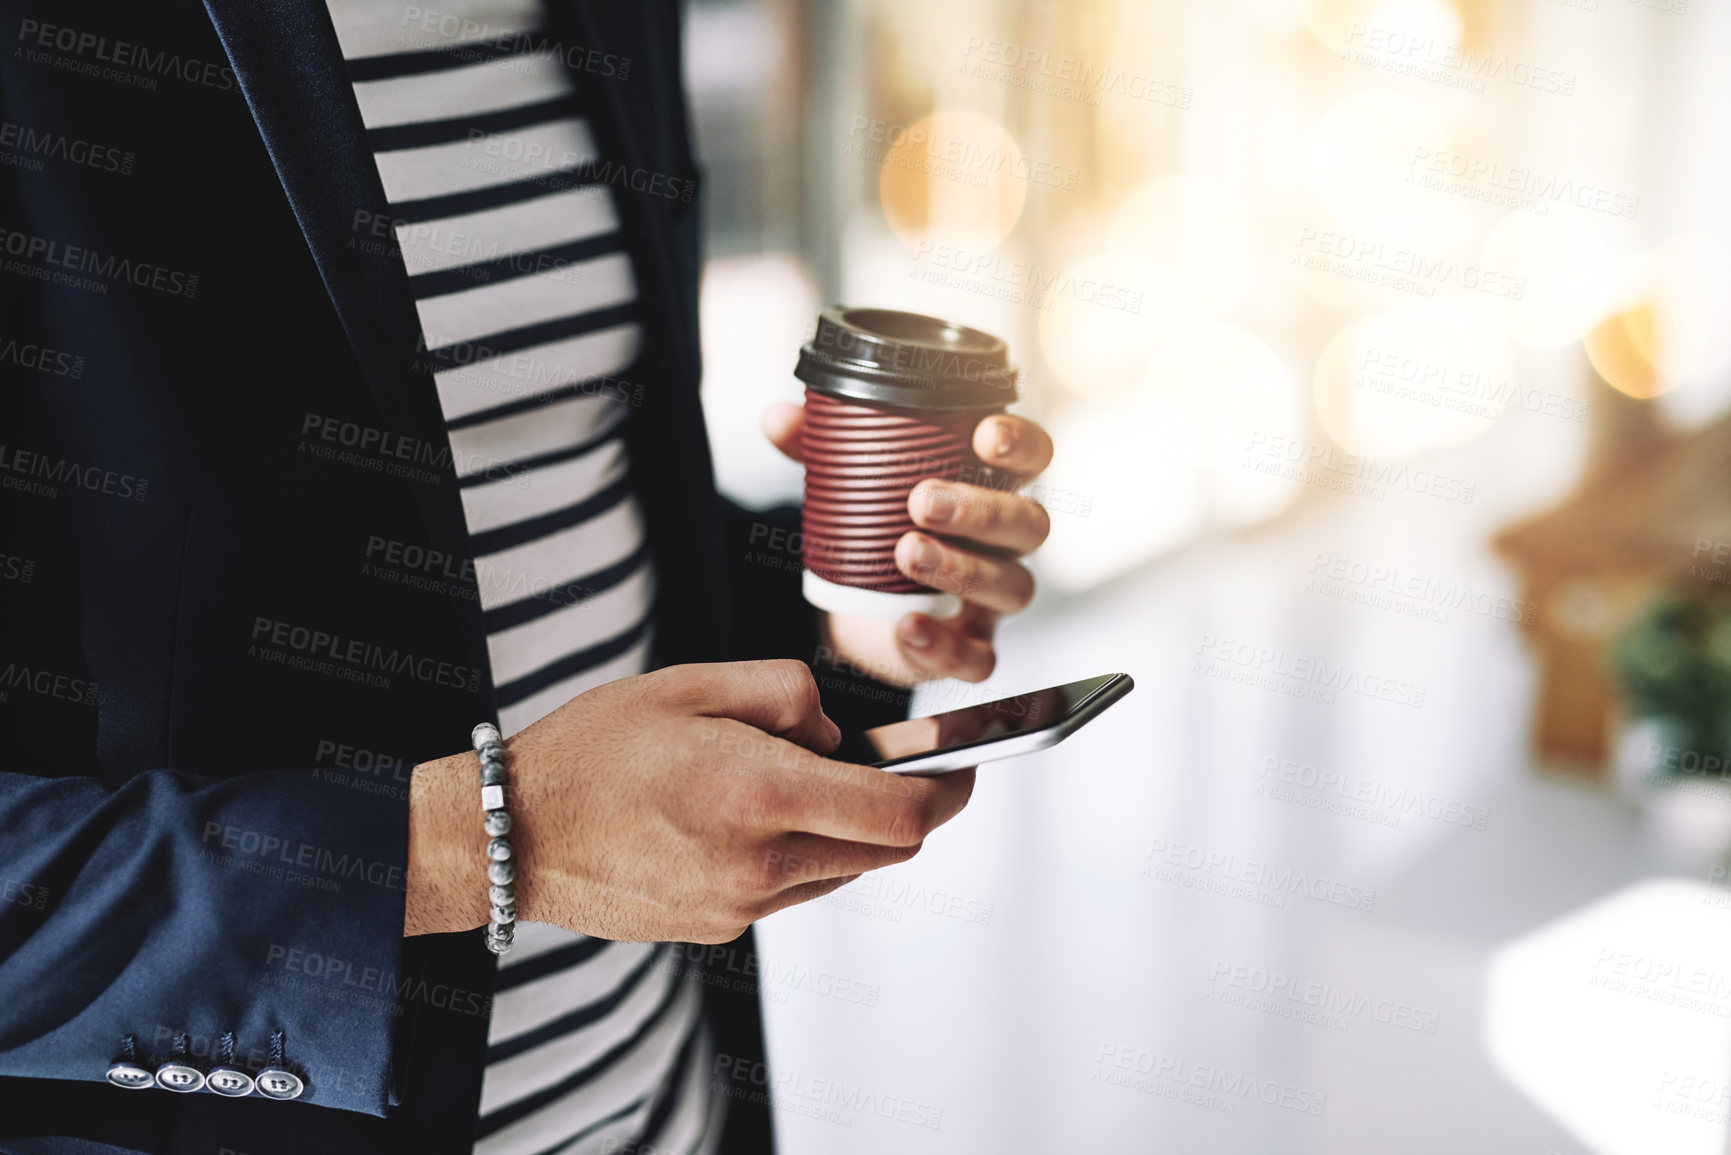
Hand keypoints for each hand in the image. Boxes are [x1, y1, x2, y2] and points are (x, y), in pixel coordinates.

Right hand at [405, 660, 975, 942]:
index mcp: (759, 793)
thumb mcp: (693, 682)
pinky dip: (802, 851)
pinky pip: (794, 889)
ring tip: (792, 778)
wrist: (513, 834)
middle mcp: (760, 862)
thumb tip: (837, 734)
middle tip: (900, 765)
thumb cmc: (595, 747)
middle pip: (886, 850)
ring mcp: (741, 906)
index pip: (900, 812)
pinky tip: (751, 813)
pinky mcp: (720, 927)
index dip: (951, 789)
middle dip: (909, 808)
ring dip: (849, 828)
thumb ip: (787, 695)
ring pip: (842, 870)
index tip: (969, 766)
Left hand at [764, 403, 1054, 685]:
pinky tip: (908, 627)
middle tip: (921, 501)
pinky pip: (979, 658)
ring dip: (963, 569)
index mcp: (989, 488)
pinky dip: (945, 646)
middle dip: (980, 510)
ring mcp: (993, 600)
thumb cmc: (874, 528)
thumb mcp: (848, 482)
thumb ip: (820, 447)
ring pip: (1013, 587)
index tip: (984, 436)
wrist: (856, 607)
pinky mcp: (969, 648)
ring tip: (907, 553)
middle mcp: (1004, 544)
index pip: (1033, 457)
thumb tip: (779, 419)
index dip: (1020, 444)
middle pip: (1028, 524)